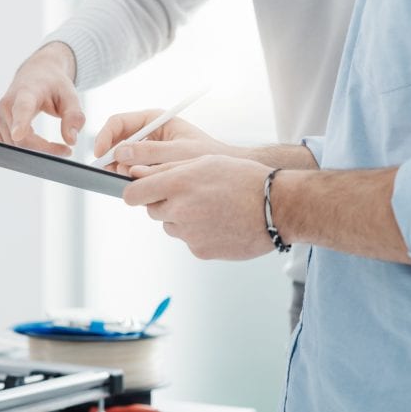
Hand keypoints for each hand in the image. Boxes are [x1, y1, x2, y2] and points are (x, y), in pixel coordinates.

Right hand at [0, 42, 85, 156]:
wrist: (35, 75)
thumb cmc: (53, 85)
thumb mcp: (70, 95)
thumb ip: (74, 116)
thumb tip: (71, 140)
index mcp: (26, 92)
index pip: (22, 109)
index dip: (20, 123)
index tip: (18, 134)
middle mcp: (6, 104)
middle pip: (22, 139)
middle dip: (45, 149)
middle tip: (66, 150)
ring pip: (16, 147)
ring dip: (37, 152)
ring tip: (55, 145)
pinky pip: (10, 147)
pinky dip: (26, 150)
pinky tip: (38, 142)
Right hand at [94, 109, 243, 174]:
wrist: (222, 171)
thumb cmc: (206, 155)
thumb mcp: (178, 152)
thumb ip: (150, 152)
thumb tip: (120, 153)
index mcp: (153, 120)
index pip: (118, 123)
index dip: (104, 137)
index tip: (100, 154)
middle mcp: (146, 133)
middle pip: (115, 142)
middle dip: (112, 159)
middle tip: (115, 174)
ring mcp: (146, 151)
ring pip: (121, 160)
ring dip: (122, 171)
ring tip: (136, 180)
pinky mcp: (148, 167)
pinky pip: (131, 172)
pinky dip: (132, 179)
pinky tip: (144, 185)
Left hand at [123, 155, 273, 259]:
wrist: (278, 207)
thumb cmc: (243, 179)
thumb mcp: (203, 161)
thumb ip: (165, 168)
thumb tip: (134, 173)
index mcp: (177, 184)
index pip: (132, 194)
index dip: (136, 192)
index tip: (140, 191)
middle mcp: (179, 210)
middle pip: (152, 210)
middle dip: (165, 203)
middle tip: (192, 195)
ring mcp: (189, 234)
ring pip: (171, 226)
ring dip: (182, 218)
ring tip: (211, 207)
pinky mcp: (200, 251)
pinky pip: (189, 240)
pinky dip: (199, 233)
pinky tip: (219, 222)